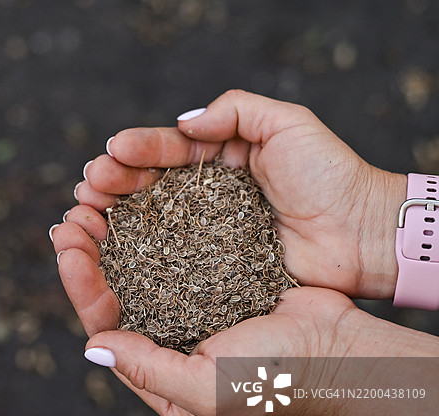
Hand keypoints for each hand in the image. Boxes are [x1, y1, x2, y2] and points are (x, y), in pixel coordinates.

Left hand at [53, 225, 357, 415]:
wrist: (340, 350)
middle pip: (114, 289)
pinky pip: (174, 246)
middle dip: (88, 251)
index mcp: (157, 371)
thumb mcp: (207, 388)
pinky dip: (153, 222)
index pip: (105, 324)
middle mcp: (167, 338)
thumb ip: (146, 369)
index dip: (81, 285)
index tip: (68, 248)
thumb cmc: (275, 378)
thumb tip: (93, 345)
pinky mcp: (214, 276)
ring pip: (138, 263)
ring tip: (95, 197)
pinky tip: (140, 196)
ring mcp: (190, 305)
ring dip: (114, 230)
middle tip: (73, 214)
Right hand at [73, 89, 405, 298]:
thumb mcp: (287, 124)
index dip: (137, 151)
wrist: (362, 235)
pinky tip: (109, 250)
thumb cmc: (331, 176)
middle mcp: (205, 196)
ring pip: (149, 221)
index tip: (111, 153)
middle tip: (89, 186)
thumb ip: (234, 111)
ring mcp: (204, 234)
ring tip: (86, 212)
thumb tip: (184, 123)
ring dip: (113, 216)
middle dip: (114, 182)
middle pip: (148, 186)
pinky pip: (167, 260)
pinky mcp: (208, 270)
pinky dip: (134, 255)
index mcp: (218, 158)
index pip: (168, 150)